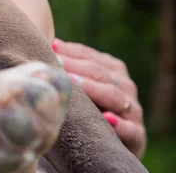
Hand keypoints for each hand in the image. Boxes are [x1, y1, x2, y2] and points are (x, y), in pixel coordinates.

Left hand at [52, 38, 146, 158]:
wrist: (108, 144)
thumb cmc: (89, 109)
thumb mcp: (82, 87)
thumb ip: (70, 66)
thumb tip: (51, 44)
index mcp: (112, 70)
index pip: (90, 57)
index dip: (71, 52)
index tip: (51, 48)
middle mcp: (125, 87)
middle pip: (101, 74)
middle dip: (78, 68)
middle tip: (57, 64)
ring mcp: (133, 111)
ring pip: (116, 96)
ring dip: (94, 89)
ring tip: (74, 83)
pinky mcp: (137, 136)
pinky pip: (131, 129)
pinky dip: (120, 125)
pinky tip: (107, 119)